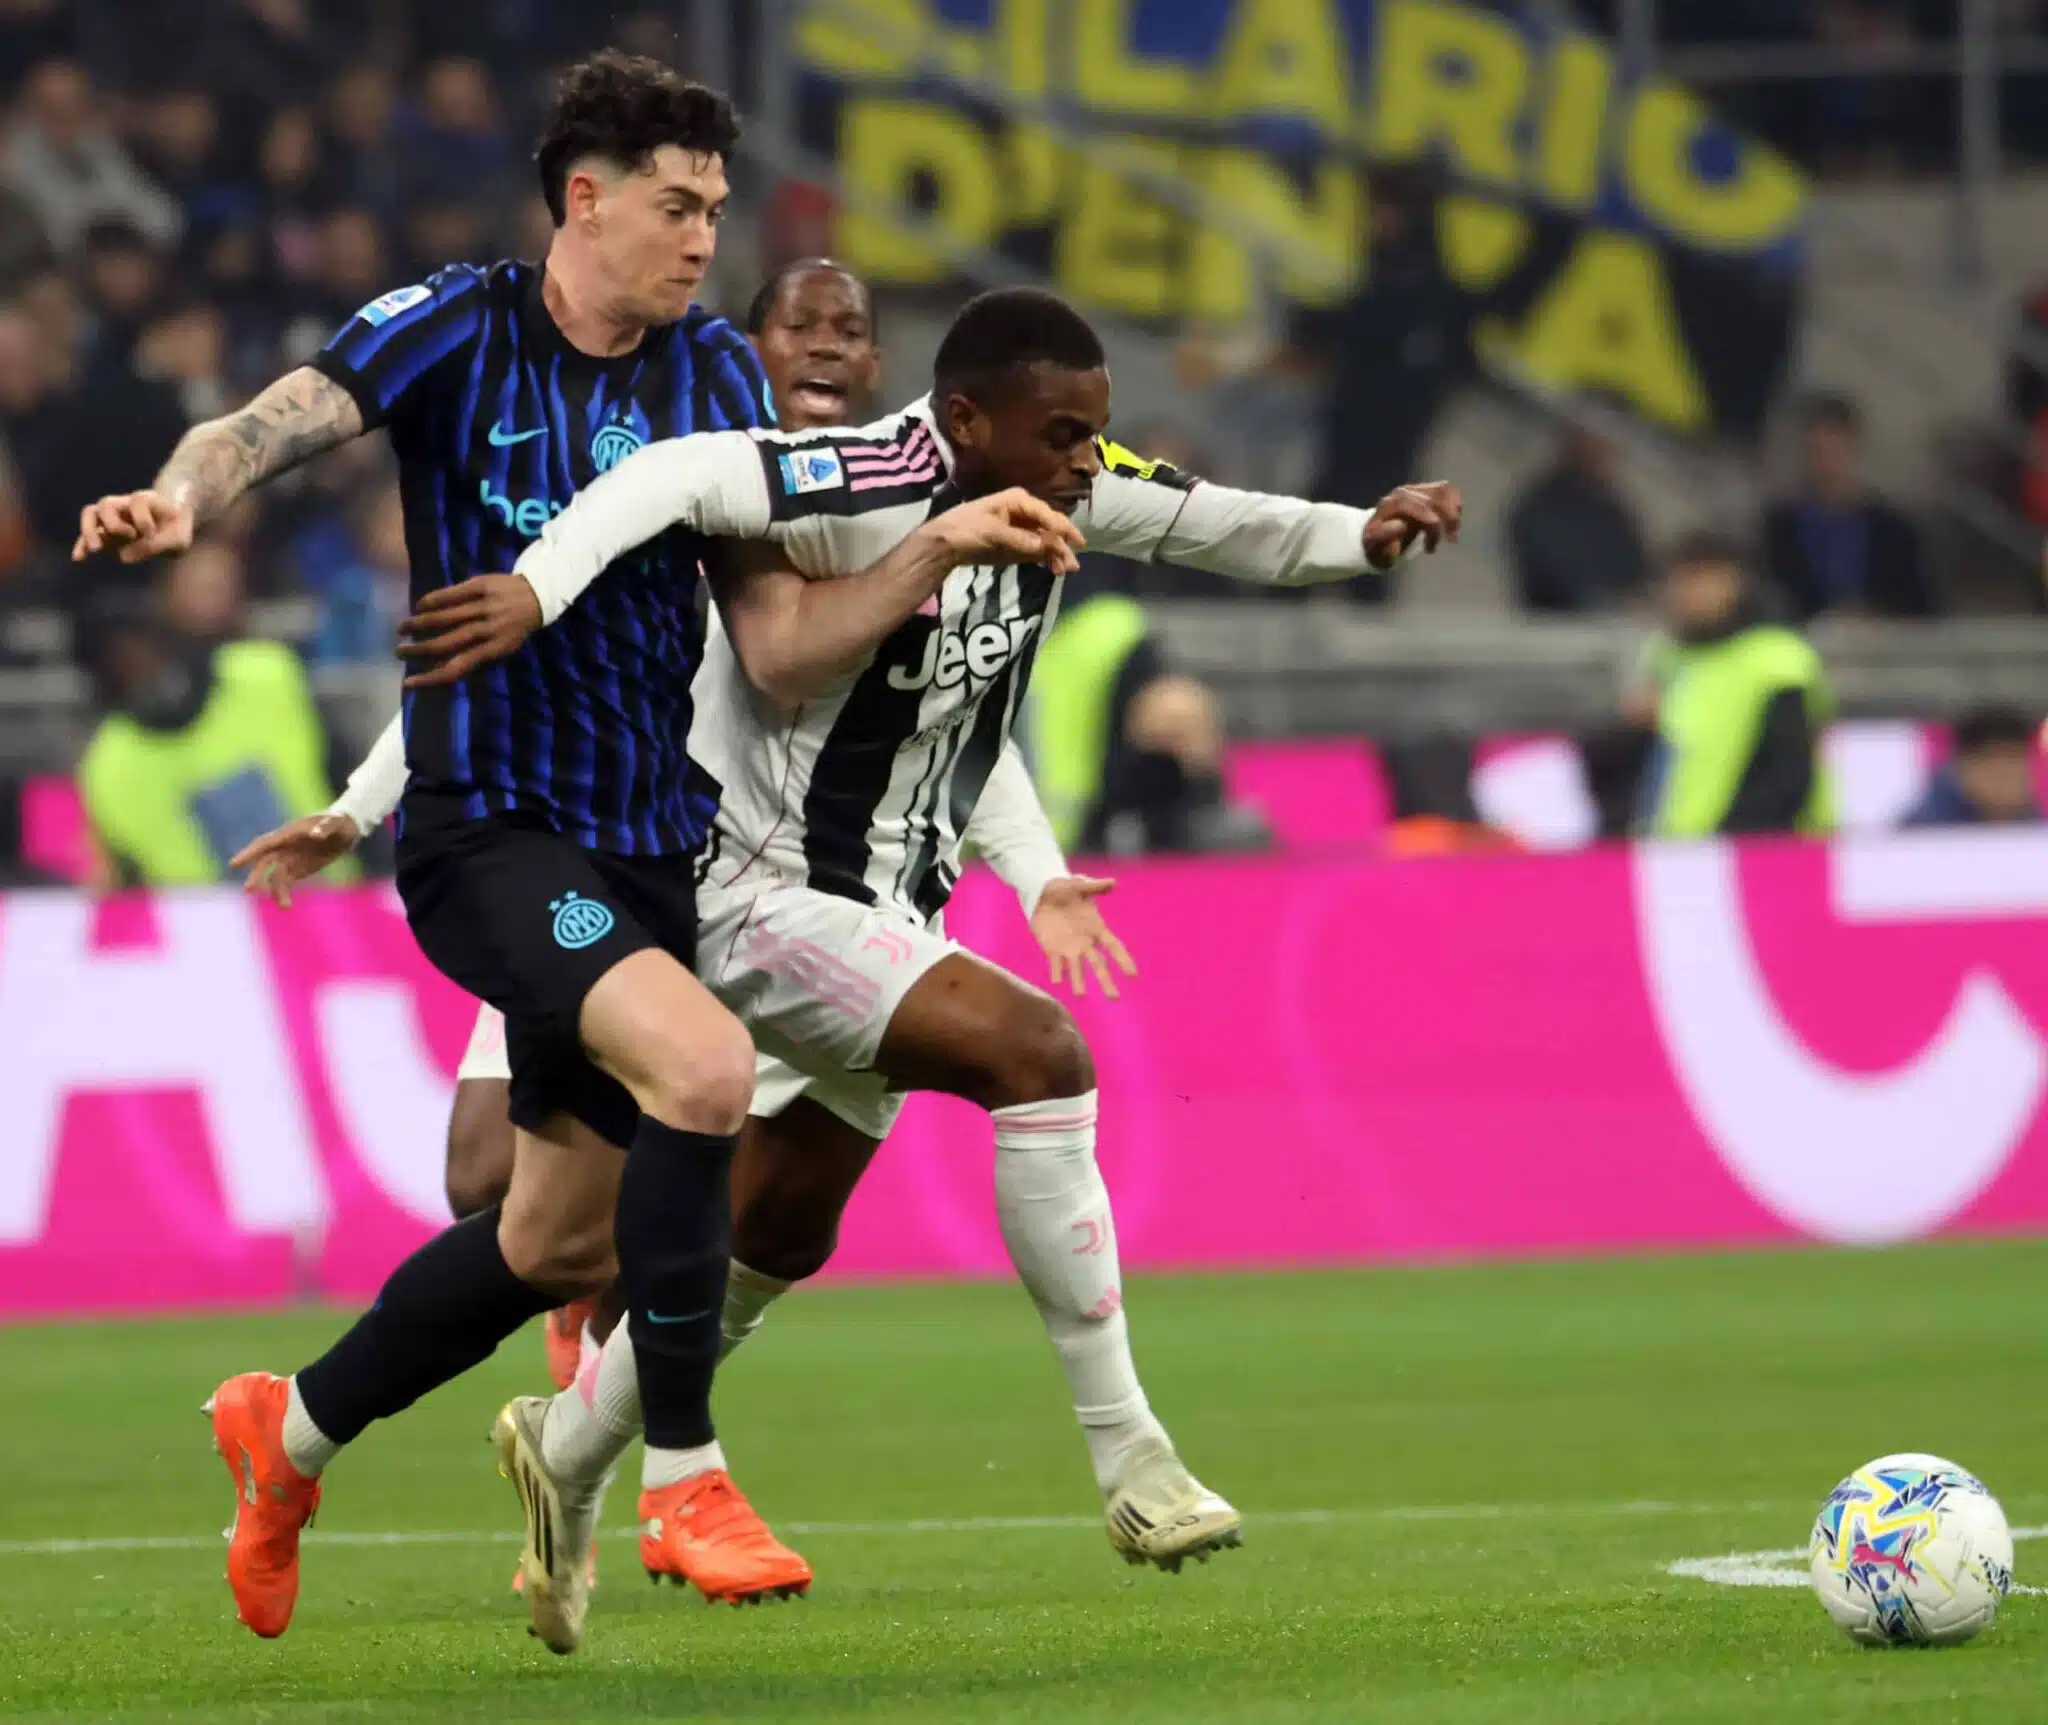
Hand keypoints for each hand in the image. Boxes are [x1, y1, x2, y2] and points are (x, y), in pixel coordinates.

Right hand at [72, 489, 196, 563]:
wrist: (173, 530)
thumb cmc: (177, 531)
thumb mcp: (178, 540)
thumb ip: (156, 546)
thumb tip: (123, 555)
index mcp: (146, 500)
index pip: (138, 501)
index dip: (143, 519)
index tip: (153, 533)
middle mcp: (125, 505)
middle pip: (106, 505)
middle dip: (115, 524)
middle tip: (131, 536)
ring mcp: (112, 518)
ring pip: (90, 514)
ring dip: (89, 531)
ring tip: (96, 549)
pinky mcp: (105, 533)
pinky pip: (87, 535)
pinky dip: (82, 545)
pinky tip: (78, 557)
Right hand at [230, 811, 361, 907]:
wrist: (347, 830)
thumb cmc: (339, 821)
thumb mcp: (336, 822)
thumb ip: (325, 828)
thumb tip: (315, 834)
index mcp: (289, 833)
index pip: (264, 844)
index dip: (248, 853)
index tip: (234, 864)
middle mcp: (285, 846)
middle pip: (265, 862)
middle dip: (256, 875)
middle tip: (248, 890)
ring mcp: (291, 858)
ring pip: (277, 876)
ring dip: (276, 890)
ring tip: (285, 906)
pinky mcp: (300, 869)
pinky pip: (287, 881)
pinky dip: (284, 892)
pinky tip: (286, 905)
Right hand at [396, 574, 541, 686]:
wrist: (537, 595)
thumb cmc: (514, 627)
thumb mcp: (502, 648)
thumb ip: (476, 658)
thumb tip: (442, 671)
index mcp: (493, 650)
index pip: (456, 668)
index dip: (430, 678)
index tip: (408, 683)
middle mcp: (487, 630)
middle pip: (444, 643)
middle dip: (417, 650)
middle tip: (399, 652)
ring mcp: (483, 607)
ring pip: (443, 618)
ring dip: (418, 624)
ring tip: (401, 628)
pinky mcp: (479, 586)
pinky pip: (450, 594)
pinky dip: (431, 601)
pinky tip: (418, 606)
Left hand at [926, 487, 1085, 575]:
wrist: (945, 543)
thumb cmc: (967, 529)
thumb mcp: (993, 533)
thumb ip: (1021, 540)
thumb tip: (1045, 545)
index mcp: (1018, 501)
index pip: (1046, 514)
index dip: (1062, 528)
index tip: (1075, 542)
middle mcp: (1024, 512)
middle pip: (1050, 527)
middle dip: (1062, 544)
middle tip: (1073, 563)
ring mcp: (1021, 529)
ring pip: (1046, 541)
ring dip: (1056, 555)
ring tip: (1065, 571)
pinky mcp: (1017, 544)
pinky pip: (1037, 550)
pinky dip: (1045, 559)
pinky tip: (1054, 569)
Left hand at [1030, 875, 1135, 998]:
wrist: (1043, 892)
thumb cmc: (1065, 887)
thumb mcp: (1079, 884)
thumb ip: (1094, 887)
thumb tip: (1112, 882)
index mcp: (1096, 928)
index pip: (1114, 947)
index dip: (1123, 960)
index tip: (1133, 975)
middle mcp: (1085, 942)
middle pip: (1099, 965)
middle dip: (1106, 981)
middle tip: (1114, 998)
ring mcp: (1069, 947)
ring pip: (1077, 969)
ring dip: (1079, 981)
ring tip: (1081, 995)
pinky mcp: (1051, 948)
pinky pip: (1055, 963)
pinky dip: (1056, 972)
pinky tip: (1057, 982)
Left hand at [1363, 480, 1461, 569]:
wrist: (1378, 537)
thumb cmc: (1377, 546)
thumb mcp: (1375, 546)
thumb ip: (1383, 536)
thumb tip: (1400, 526)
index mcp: (1389, 505)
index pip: (1409, 503)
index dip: (1426, 518)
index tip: (1436, 537)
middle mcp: (1403, 492)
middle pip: (1431, 497)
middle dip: (1444, 519)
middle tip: (1449, 541)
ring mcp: (1416, 489)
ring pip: (1443, 491)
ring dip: (1453, 512)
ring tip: (1453, 533)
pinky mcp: (1426, 491)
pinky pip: (1447, 490)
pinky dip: (1455, 504)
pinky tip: (1453, 521)